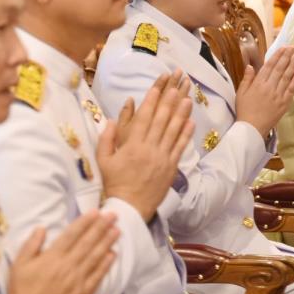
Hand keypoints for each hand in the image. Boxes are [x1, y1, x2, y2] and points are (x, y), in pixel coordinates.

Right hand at [6, 213, 119, 293]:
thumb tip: (42, 228)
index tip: (96, 211)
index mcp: (52, 257)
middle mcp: (68, 266)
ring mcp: (78, 281)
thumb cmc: (21, 291)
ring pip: (96, 257)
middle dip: (101, 227)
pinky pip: (98, 276)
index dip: (85, 221)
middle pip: (88, 242)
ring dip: (107, 242)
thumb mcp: (19, 265)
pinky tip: (112, 254)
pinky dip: (106, 264)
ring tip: (116, 230)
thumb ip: (31, 245)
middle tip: (113, 215)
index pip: (72, 234)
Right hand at [99, 77, 193, 220]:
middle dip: (169, 101)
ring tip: (187, 98)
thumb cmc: (114, 183)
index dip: (151, 101)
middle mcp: (149, 149)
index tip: (157, 87)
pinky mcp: (171, 167)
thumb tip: (110, 120)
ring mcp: (162, 158)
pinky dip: (185, 134)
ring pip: (173, 131)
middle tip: (176, 86)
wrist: (130, 206)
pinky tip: (190, 122)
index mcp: (132, 146)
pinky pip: (180, 147)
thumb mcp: (103, 160)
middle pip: (161, 120)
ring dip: (181, 113)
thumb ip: (106, 139)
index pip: (143, 118)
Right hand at [235, 45, 293, 134]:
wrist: (252, 128)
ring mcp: (278, 95)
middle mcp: (269, 87)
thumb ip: (247, 79)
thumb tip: (250, 66)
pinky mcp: (284, 103)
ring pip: (287, 77)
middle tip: (293, 47)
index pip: (269, 66)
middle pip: (280, 69)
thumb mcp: (240, 93)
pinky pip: (291, 89)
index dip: (277, 56)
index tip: (283, 47)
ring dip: (293, 65)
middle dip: (287, 57)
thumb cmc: (244, 110)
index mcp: (258, 84)